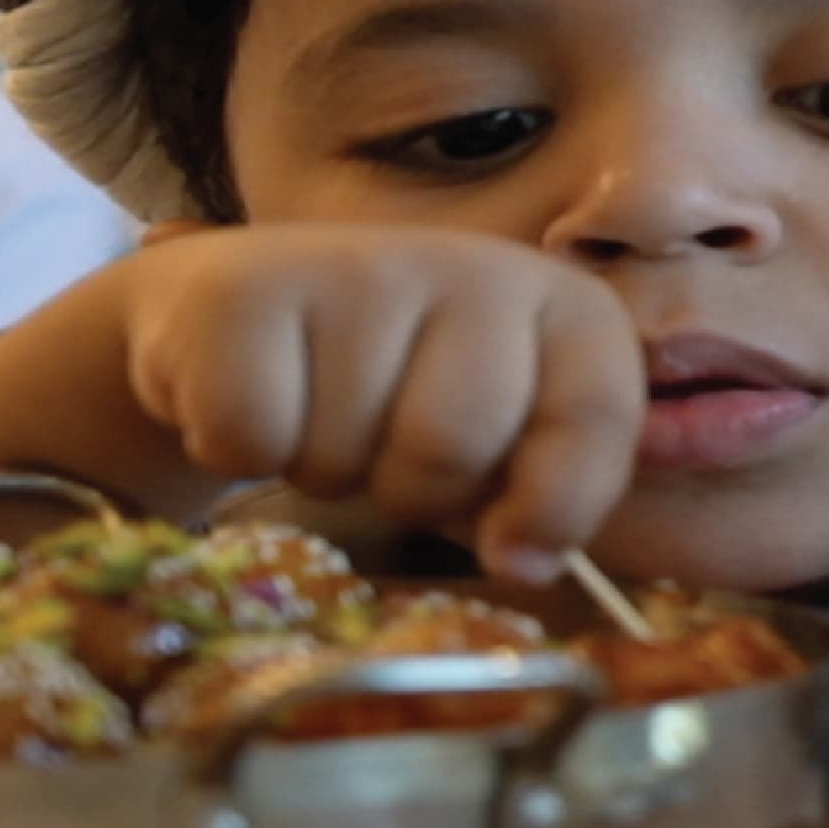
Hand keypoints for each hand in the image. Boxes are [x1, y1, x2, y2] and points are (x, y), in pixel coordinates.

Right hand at [90, 226, 646, 577]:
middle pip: (455, 443)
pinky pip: (253, 436)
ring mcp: (358, 268)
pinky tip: (255, 405)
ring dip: (327, 472)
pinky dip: (242, 452)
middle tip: (388, 463)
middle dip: (416, 493)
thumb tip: (534, 561)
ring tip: (320, 422)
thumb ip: (549, 488)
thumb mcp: (498, 437)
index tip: (512, 557)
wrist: (233, 317)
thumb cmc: (393, 393)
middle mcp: (474, 266)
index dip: (557, 505)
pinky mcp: (244, 291)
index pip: (595, 412)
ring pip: (350, 448)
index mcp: (565, 306)